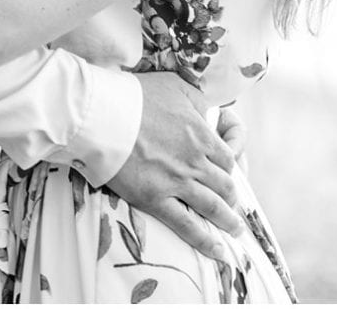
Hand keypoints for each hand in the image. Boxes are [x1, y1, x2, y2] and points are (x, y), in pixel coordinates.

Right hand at [105, 73, 244, 260]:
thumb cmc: (136, 95)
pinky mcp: (155, 199)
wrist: (102, 114)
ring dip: (227, 221)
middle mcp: (195, 162)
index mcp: (201, 134)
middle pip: (225, 184)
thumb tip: (210, 111)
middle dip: (231, 196)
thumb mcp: (176, 85)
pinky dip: (204, 241)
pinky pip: (186, 225)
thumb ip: (198, 100)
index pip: (229, 157)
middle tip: (232, 203)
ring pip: (213, 207)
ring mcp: (177, 182)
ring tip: (234, 230)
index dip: (231, 166)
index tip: (228, 171)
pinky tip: (217, 251)